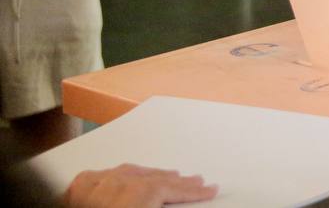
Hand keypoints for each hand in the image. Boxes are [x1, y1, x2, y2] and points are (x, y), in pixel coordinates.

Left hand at [64, 164, 216, 207]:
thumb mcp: (141, 206)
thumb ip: (156, 201)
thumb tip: (176, 198)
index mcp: (131, 199)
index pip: (163, 190)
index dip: (189, 191)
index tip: (208, 190)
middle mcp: (106, 191)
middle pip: (148, 180)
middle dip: (174, 181)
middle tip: (196, 182)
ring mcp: (87, 191)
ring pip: (126, 173)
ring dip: (151, 174)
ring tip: (169, 175)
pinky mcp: (71, 192)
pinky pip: (99, 176)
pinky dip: (119, 175)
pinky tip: (128, 174)